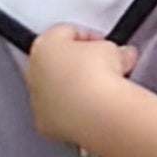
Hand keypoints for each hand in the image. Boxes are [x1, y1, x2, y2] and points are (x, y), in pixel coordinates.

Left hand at [22, 24, 135, 150]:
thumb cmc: (98, 76)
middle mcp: (34, 70)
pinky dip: (72, 112)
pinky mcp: (44, 123)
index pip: (66, 33)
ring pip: (54, 90)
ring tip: (100, 94)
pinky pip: (58, 113)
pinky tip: (91, 112)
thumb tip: (122, 56)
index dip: (89, 38)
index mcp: (45, 44)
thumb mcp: (113, 50)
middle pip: (56, 62)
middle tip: (102, 69)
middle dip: (79, 64)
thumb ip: (112, 50)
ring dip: (73, 89)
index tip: (103, 46)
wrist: (97, 112)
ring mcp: (37, 98)